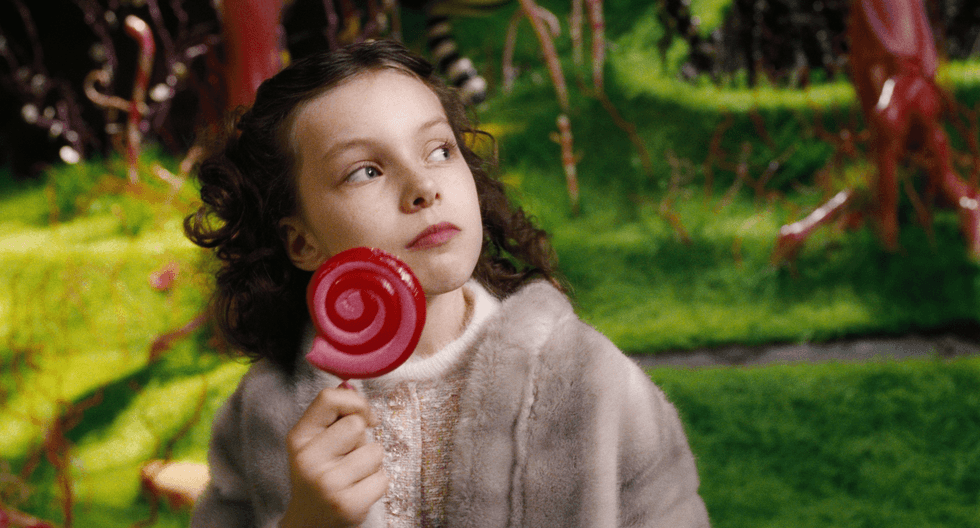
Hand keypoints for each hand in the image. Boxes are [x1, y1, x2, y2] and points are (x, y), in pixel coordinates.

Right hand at [279, 387, 387, 527]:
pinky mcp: (348, 505)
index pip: (329, 398)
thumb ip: (331, 414)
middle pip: (357, 424)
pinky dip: (377, 483)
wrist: (309, 522)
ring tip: (354, 475)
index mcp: (298, 438)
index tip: (362, 417)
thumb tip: (350, 384)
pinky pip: (383, 477)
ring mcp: (328, 484)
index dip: (355, 402)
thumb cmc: (318, 475)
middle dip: (362, 438)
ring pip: (375, 450)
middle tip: (348, 456)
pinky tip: (359, 490)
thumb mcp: (314, 442)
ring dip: (372, 462)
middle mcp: (308, 460)